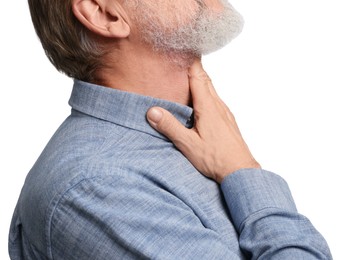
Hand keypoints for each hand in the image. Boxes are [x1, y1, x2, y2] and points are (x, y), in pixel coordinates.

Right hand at [146, 60, 259, 182]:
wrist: (241, 171)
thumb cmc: (216, 159)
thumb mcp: (188, 144)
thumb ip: (170, 127)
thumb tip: (152, 111)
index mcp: (208, 107)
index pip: (198, 77)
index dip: (190, 62)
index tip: (183, 48)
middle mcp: (218, 106)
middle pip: (205, 80)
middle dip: (194, 68)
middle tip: (182, 58)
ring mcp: (225, 113)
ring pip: (211, 90)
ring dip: (200, 80)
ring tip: (188, 76)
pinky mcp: (228, 121)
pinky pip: (216, 100)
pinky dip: (206, 93)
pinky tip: (201, 102)